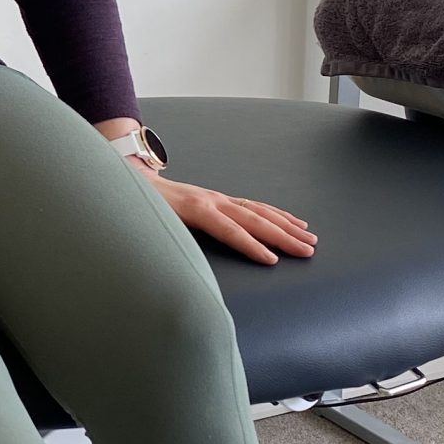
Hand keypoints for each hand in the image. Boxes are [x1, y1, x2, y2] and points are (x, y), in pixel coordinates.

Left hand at [148, 175, 316, 265]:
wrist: (134, 181)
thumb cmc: (142, 208)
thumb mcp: (149, 226)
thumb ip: (165, 242)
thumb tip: (178, 262)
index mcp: (195, 209)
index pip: (229, 230)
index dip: (250, 246)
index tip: (272, 260)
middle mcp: (212, 200)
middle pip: (253, 219)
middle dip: (282, 236)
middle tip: (306, 250)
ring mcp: (219, 198)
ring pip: (260, 211)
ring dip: (286, 225)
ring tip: (309, 238)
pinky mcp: (222, 199)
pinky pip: (256, 206)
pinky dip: (277, 214)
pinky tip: (293, 222)